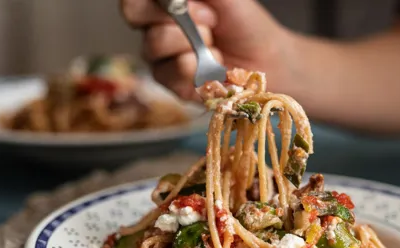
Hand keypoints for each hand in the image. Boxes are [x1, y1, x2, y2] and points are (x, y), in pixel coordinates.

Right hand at [119, 0, 294, 99]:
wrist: (267, 58)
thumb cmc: (244, 22)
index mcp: (161, 7)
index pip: (132, 3)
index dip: (154, 2)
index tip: (192, 3)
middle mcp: (155, 31)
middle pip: (137, 17)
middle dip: (179, 16)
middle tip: (211, 20)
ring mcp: (162, 60)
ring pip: (154, 44)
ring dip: (193, 41)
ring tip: (216, 46)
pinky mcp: (173, 86)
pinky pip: (171, 73)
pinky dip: (198, 67)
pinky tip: (216, 67)